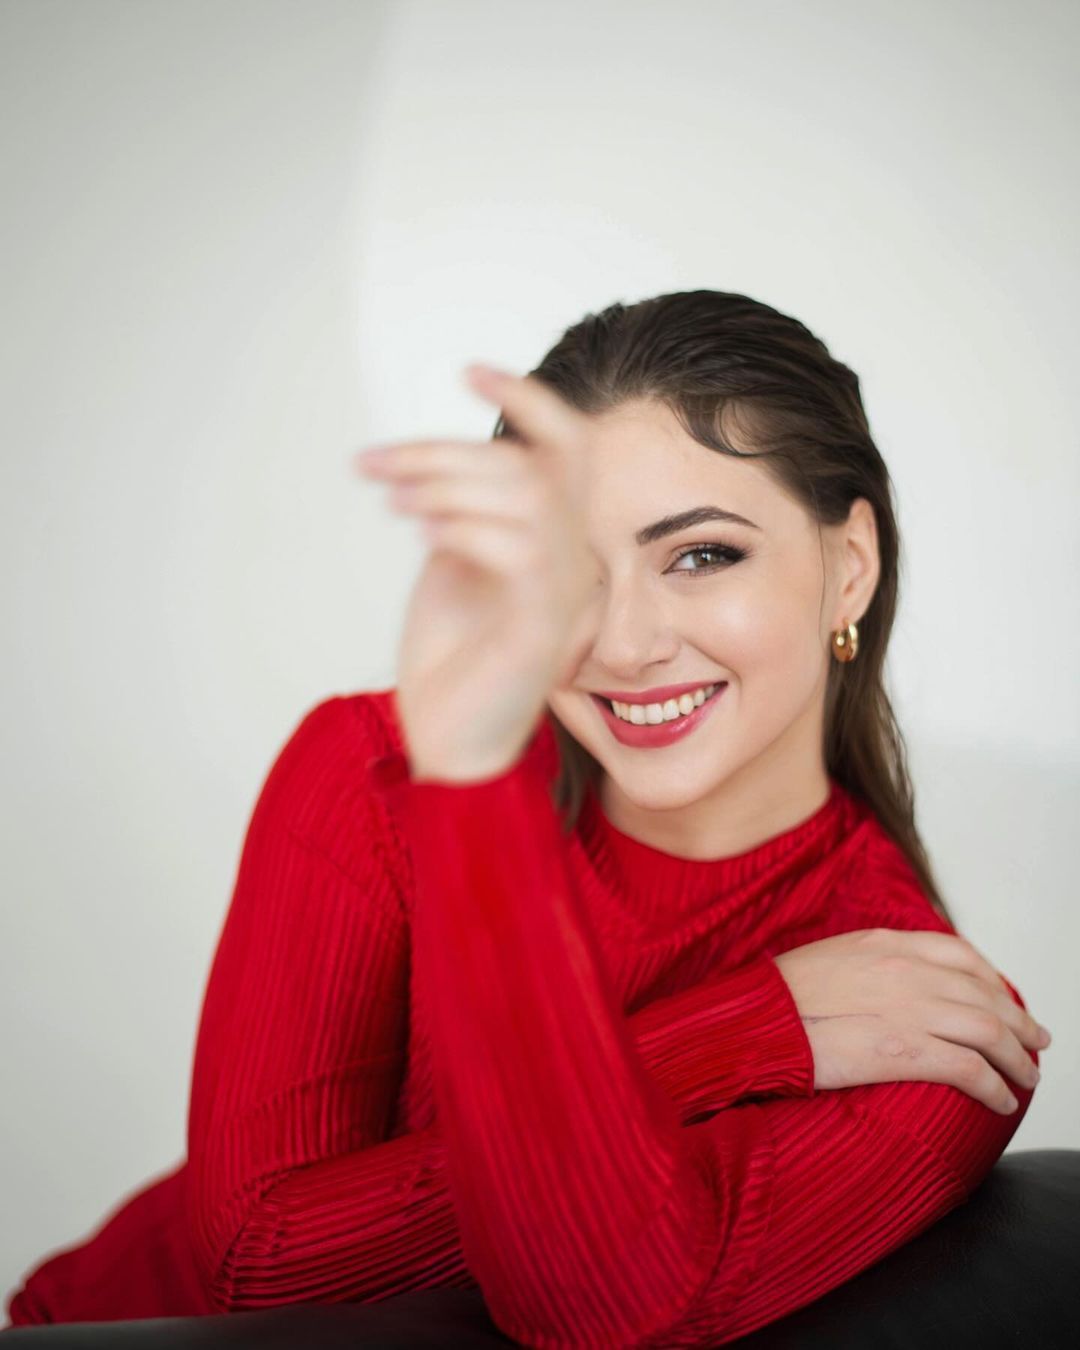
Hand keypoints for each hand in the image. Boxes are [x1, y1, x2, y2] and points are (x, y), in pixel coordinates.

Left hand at [354, 365, 600, 782]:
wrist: (448, 743)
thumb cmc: (451, 658)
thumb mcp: (455, 560)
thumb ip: (464, 508)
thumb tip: (434, 459)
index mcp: (556, 540)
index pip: (569, 449)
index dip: (528, 400)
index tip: (468, 372)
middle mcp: (573, 563)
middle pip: (532, 466)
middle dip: (442, 452)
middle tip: (376, 464)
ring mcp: (565, 598)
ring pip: (529, 497)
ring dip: (449, 485)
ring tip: (394, 501)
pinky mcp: (542, 631)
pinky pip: (523, 553)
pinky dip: (466, 529)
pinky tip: (423, 537)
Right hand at [773, 929, 1050, 1113]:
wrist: (754, 1021)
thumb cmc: (776, 998)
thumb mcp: (827, 958)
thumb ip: (866, 963)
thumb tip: (883, 979)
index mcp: (886, 943)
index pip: (959, 954)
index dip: (991, 979)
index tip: (1002, 998)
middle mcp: (907, 971)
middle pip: (985, 994)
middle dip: (1019, 1021)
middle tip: (1036, 1041)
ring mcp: (910, 1010)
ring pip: (990, 1031)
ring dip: (1018, 1058)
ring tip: (1027, 1077)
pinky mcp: (906, 1052)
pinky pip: (970, 1069)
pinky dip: (994, 1087)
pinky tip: (1001, 1101)